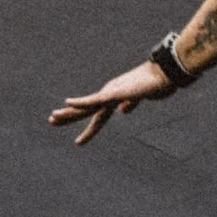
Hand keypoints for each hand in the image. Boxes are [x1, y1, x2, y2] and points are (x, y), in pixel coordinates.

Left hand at [50, 60, 177, 145]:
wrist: (165, 74)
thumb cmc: (157, 84)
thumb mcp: (142, 98)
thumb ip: (132, 103)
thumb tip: (122, 111)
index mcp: (116, 98)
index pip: (98, 117)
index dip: (89, 130)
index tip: (79, 141)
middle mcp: (109, 95)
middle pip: (86, 109)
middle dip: (69, 117)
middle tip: (51, 120)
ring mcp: (111, 93)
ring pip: (85, 106)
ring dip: (69, 113)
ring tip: (53, 117)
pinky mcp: (115, 92)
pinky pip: (94, 99)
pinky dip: (80, 102)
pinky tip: (68, 102)